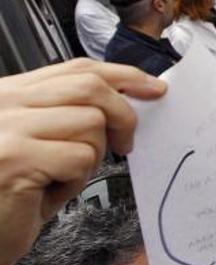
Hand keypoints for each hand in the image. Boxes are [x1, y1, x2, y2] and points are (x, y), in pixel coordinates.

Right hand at [0, 59, 164, 264]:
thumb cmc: (14, 195)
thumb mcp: (42, 143)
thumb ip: (70, 113)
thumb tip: (129, 96)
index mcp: (10, 93)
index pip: (77, 68)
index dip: (122, 76)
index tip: (152, 88)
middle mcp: (3, 102)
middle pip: (90, 88)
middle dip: (122, 116)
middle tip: (125, 145)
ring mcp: (7, 128)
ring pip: (91, 123)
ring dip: (91, 157)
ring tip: (62, 176)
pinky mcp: (15, 158)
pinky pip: (80, 158)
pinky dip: (77, 180)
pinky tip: (50, 191)